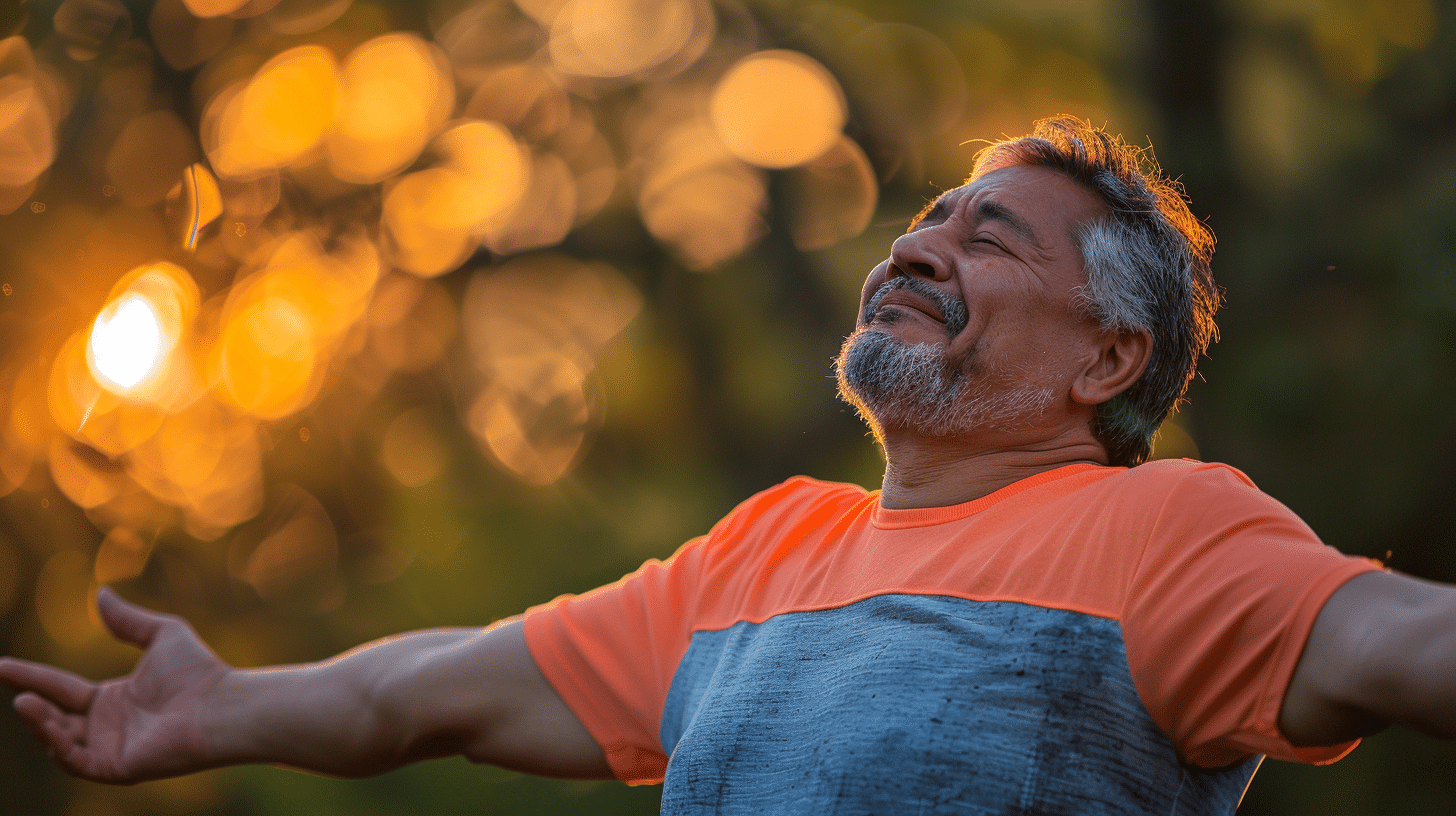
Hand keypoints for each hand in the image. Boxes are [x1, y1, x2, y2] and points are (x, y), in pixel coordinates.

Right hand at [0, 587, 230, 782]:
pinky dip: (57, 745)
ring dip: (39, 722)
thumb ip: (128, 619)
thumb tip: (101, 593)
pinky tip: (49, 722)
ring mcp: (112, 749)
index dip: (32, 676)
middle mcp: (109, 726)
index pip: (62, 689)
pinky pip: (76, 761)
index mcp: (115, 699)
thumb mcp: (161, 634)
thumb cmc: (200, 670)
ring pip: (59, 740)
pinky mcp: (117, 768)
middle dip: (30, 701)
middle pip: (55, 716)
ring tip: (25, 701)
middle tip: (8, 679)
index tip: (1, 665)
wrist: (222, 704)